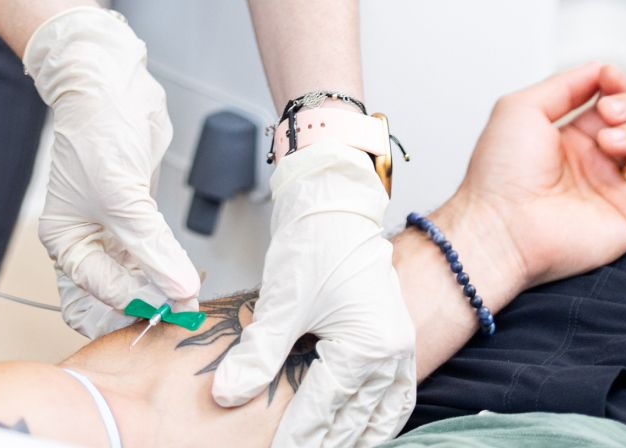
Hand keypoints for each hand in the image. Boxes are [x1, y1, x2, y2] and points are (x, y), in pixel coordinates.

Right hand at [24, 8, 201, 338]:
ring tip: (191, 295)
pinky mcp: (137, 212)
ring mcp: (113, 227)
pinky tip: (187, 273)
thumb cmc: (97, 132)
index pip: (99, 290)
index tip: (175, 310)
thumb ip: (152, 249)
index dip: (136, 302)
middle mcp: (86, 239)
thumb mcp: (123, 198)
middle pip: (116, 290)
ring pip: (139, 275)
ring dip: (163, 286)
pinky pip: (153, 251)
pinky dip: (169, 265)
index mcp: (66, 240)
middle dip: (147, 302)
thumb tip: (180, 292)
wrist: (110, 84)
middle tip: (182, 312)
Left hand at [211, 140, 414, 447]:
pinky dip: (379, 418)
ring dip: (356, 436)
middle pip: (354, 418)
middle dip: (324, 441)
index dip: (297, 436)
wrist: (334, 202)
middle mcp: (392, 353)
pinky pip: (395, 395)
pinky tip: (362, 429)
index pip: (325, 408)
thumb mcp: (281, 302)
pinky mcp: (394, 337)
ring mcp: (399, 346)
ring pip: (380, 413)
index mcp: (366, 346)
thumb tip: (226, 393)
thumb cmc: (312, 243)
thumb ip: (257, 355)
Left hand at [450, 62, 625, 288]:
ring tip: (614, 145)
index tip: (609, 78)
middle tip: (607, 116)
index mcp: (569, 136)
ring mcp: (616, 188)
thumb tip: (597, 68)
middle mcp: (596, 161)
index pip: (612, 102)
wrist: (501, 224)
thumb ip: (563, 86)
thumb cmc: (499, 172)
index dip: (617, 86)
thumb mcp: (521, 109)